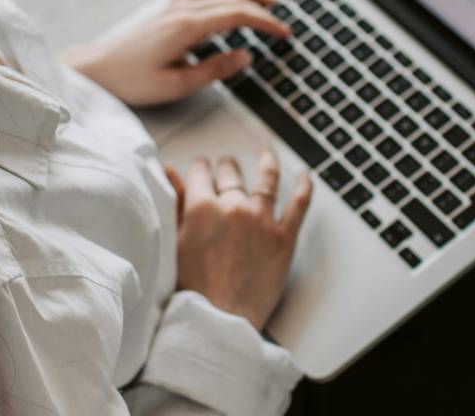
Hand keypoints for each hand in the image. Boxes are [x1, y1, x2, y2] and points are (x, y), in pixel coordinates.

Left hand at [61, 0, 288, 106]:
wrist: (96, 70)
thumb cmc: (131, 81)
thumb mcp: (177, 85)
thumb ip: (215, 70)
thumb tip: (245, 56)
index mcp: (186, 27)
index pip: (236, 15)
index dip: (265, 23)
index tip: (284, 33)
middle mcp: (180, 10)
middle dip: (260, 6)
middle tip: (282, 20)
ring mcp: (171, 7)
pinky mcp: (165, 11)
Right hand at [167, 148, 313, 330]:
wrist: (218, 321)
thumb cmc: (192, 289)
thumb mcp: (174, 242)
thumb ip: (174, 203)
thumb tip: (170, 172)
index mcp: (201, 207)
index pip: (201, 172)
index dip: (200, 168)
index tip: (202, 169)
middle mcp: (233, 206)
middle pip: (231, 173)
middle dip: (226, 167)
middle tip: (226, 166)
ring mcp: (261, 220)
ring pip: (266, 179)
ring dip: (266, 162)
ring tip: (266, 154)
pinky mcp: (284, 238)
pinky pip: (299, 204)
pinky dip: (304, 186)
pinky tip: (305, 176)